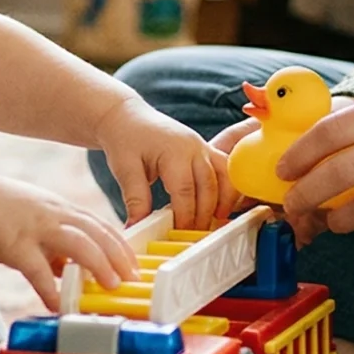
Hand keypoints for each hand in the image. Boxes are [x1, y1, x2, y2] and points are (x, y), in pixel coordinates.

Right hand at [0, 176, 138, 310]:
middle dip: (119, 256)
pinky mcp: (14, 244)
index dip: (121, 246)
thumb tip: (66, 271)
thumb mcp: (35, 219)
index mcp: (61, 210)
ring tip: (110, 286)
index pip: (101, 226)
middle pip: (97, 232)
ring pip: (77, 244)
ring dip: (98, 265)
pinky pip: (37, 270)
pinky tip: (58, 306)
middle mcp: (54, 216)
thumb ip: (53, 243)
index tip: (135, 265)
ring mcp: (35, 228)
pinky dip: (51, 289)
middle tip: (133, 279)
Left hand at [95, 96, 227, 227]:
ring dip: (224, 201)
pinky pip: (225, 169)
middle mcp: (194, 147)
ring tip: (216, 221)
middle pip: (209, 187)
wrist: (127, 117)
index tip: (179, 234)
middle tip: (196, 235)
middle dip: (205, 214)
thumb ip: (135, 199)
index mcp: (174, 151)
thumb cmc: (126, 140)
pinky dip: (228, 188)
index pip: (186, 191)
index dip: (185, 216)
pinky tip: (219, 206)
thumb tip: (136, 227)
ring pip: (225, 176)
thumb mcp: (125, 169)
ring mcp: (203, 147)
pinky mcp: (205, 149)